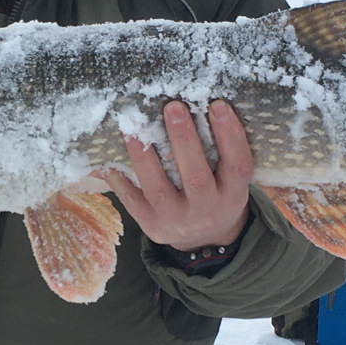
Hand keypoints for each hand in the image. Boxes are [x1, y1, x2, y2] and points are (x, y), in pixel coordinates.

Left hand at [101, 100, 253, 250]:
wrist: (205, 240)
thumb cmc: (217, 193)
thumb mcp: (230, 180)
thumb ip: (224, 151)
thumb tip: (206, 105)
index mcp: (233, 194)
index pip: (237, 164)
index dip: (229, 135)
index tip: (217, 105)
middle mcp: (207, 210)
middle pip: (196, 177)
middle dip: (184, 140)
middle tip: (173, 107)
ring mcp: (178, 220)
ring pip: (158, 189)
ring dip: (144, 156)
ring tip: (133, 129)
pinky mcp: (153, 226)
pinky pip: (132, 202)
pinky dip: (120, 179)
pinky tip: (108, 160)